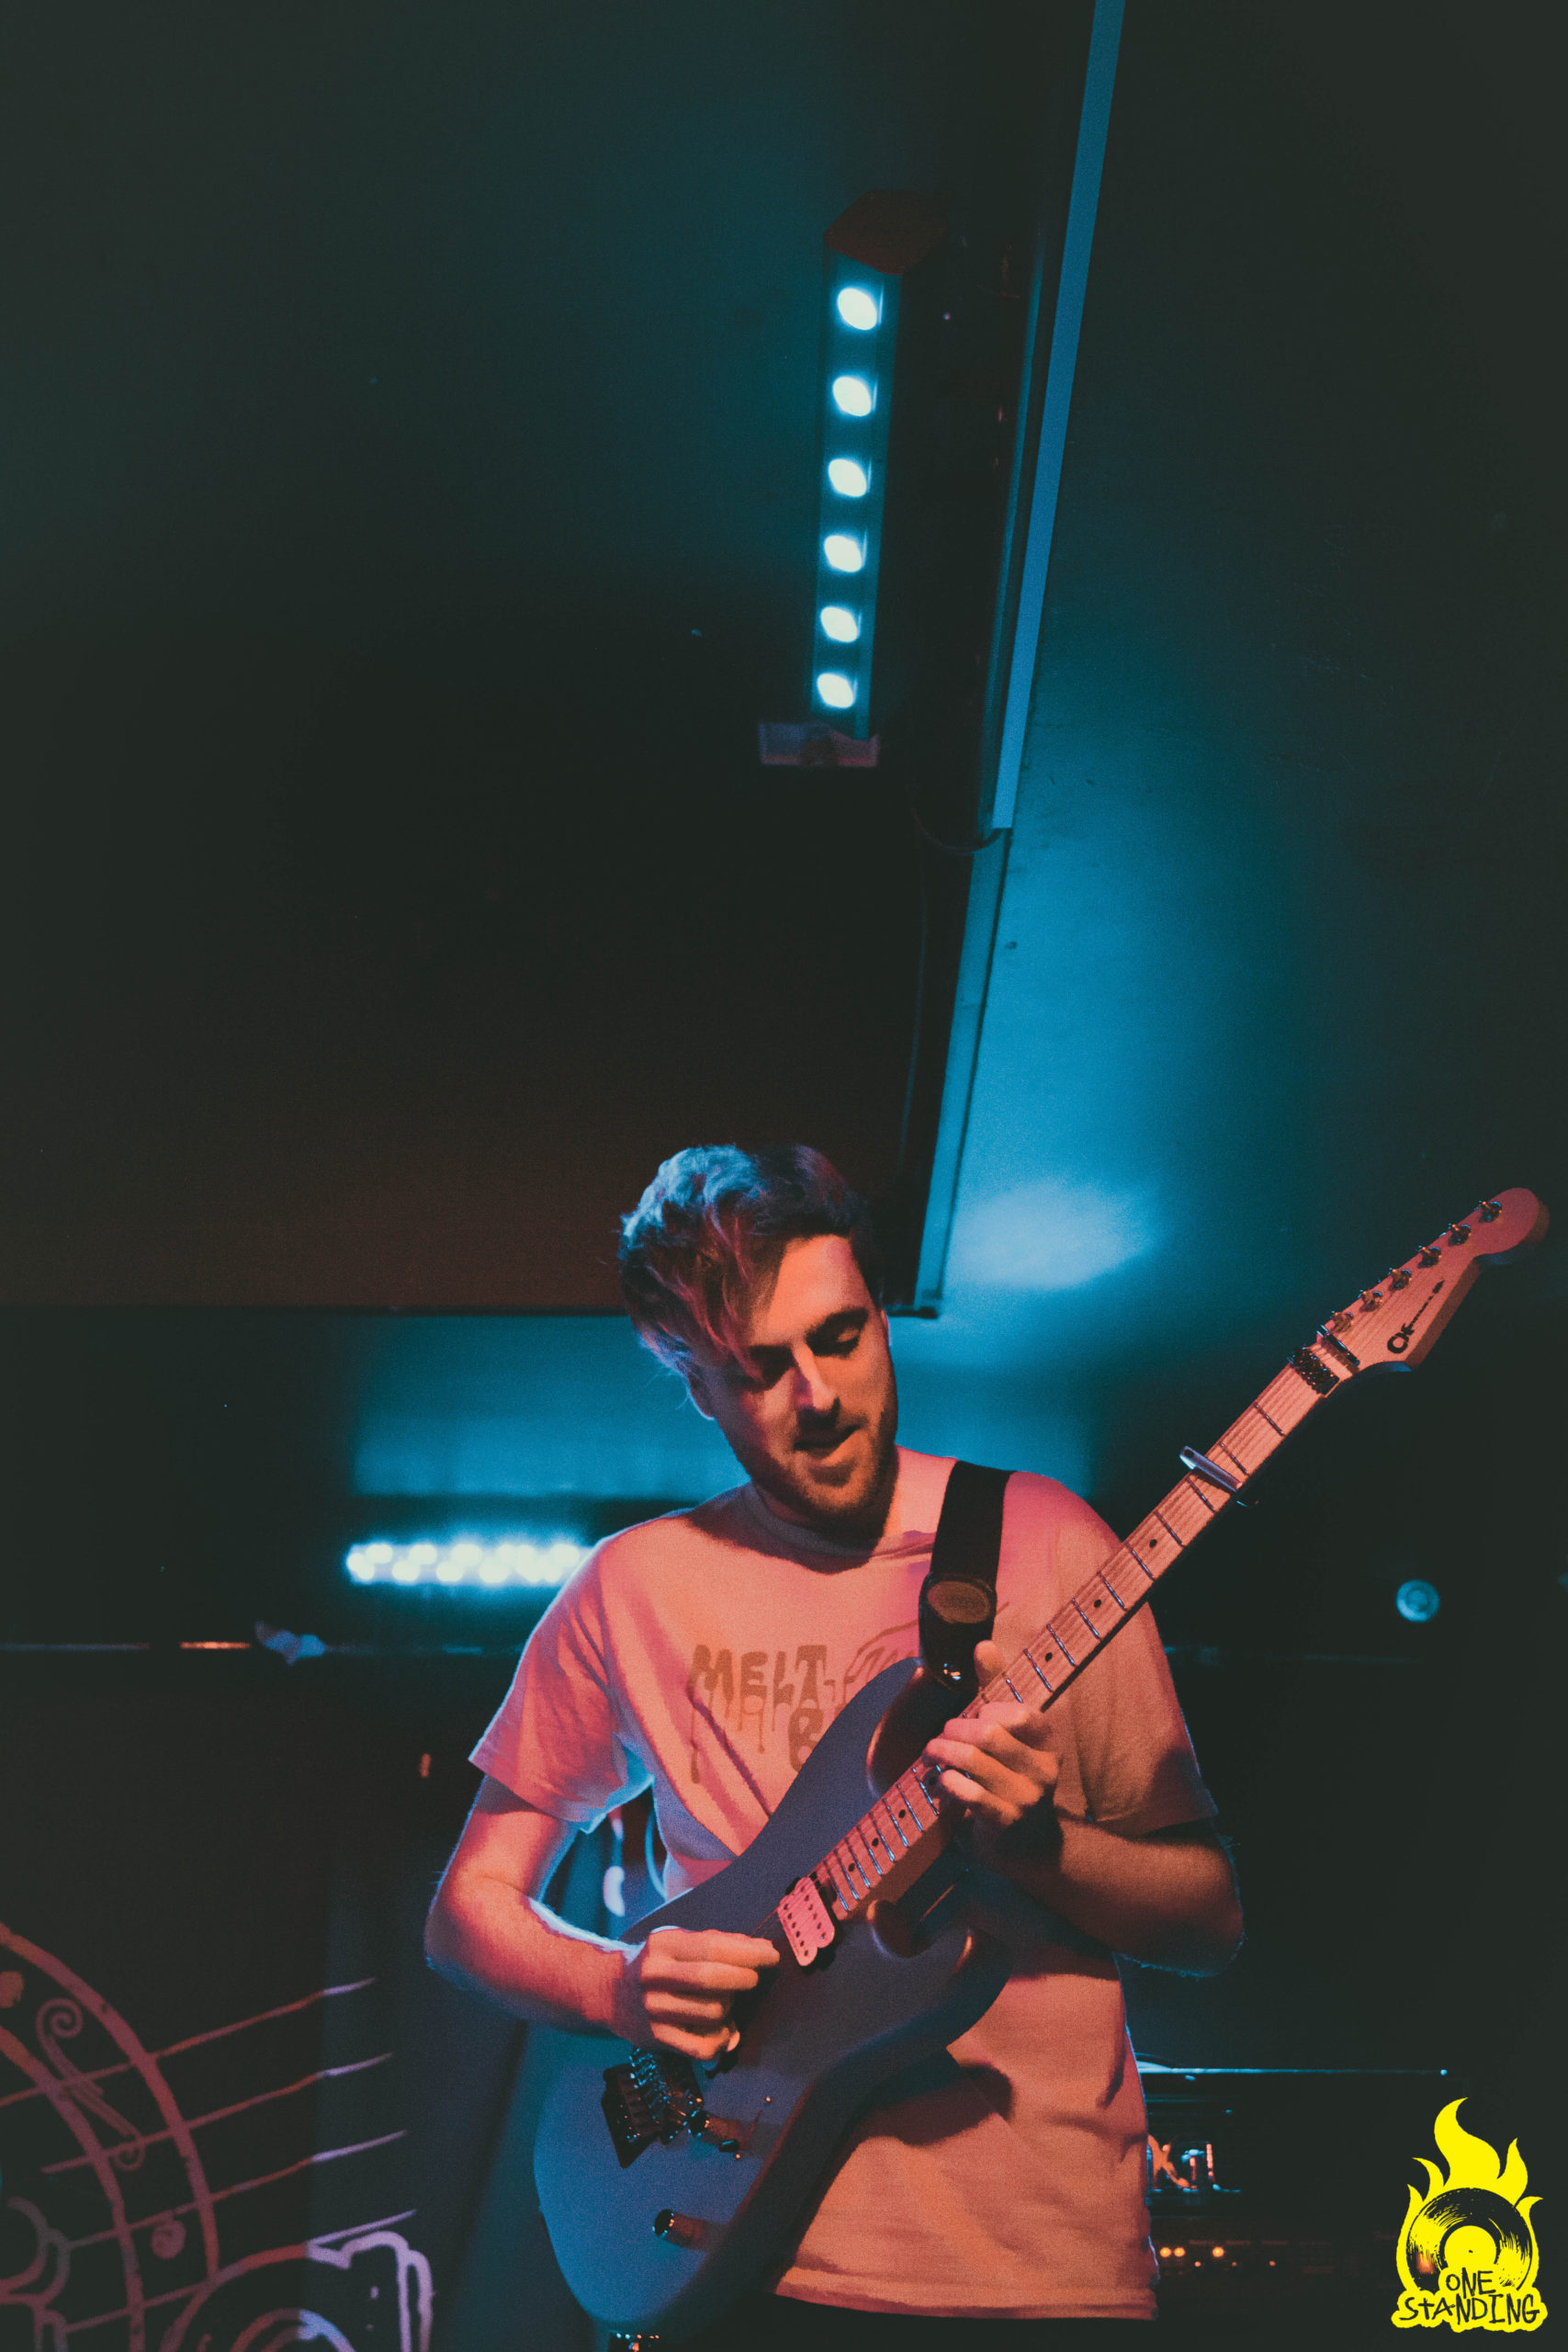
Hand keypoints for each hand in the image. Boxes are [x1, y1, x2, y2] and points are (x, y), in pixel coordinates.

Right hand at [609, 1926, 778, 2059]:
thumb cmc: (657, 1962)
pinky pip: (702, 2047)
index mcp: (663, 1945)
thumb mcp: (678, 1941)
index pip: (713, 1947)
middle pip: (712, 1979)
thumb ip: (717, 1942)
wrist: (609, 1991)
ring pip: (712, 2013)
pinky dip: (721, 2040)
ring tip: (726, 2002)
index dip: (748, 1953)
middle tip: (753, 1978)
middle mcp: (655, 1975)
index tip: (771, 1955)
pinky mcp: (656, 2038)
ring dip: (730, 2009)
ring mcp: (653, 2009)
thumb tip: (759, 1948)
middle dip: (744, 1978)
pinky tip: (721, 2030)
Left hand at [922, 1639, 1060, 1865]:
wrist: (1028, 1845)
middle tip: (939, 1738)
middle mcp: (1045, 1770)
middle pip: (988, 1735)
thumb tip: (982, 1644)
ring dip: (941, 1755)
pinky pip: (968, 1794)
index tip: (972, 1718)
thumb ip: (996, 1687)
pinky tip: (939, 1784)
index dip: (986, 1711)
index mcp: (1049, 1742)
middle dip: (953, 1731)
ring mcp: (1027, 1798)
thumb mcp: (1010, 1733)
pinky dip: (945, 1784)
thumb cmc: (1011, 1775)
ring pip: (973, 1763)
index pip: (1017, 1713)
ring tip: (931, 1757)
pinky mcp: (1006, 1822)